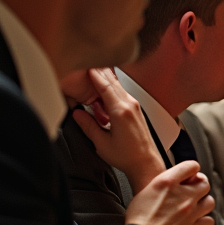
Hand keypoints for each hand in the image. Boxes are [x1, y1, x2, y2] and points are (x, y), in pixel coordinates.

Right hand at [70, 68, 165, 192]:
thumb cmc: (127, 156)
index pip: (105, 86)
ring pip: (118, 86)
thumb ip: (88, 126)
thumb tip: (77, 114)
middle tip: (88, 62)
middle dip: (99, 71)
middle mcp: (130, 105)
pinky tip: (104, 87)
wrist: (146, 163)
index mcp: (121, 111)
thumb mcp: (101, 143)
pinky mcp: (136, 110)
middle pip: (112, 82)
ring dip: (105, 78)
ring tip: (93, 70)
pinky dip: (112, 87)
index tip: (86, 64)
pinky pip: (122, 93)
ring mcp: (135, 106)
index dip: (94, 74)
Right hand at [123, 160, 214, 224]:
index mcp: (167, 183)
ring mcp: (191, 214)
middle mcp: (182, 196)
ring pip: (209, 202)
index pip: (190, 166)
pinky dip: (203, 222)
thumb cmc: (137, 221)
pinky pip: (208, 221)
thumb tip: (172, 185)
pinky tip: (195, 224)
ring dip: (203, 204)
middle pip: (204, 184)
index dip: (192, 170)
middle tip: (193, 193)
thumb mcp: (144, 194)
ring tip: (195, 209)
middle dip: (200, 187)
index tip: (191, 175)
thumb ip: (162, 186)